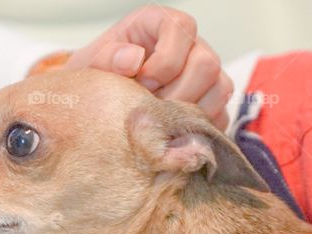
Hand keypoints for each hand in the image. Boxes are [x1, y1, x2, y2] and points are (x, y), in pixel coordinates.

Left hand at [65, 6, 232, 128]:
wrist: (101, 103)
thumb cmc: (99, 78)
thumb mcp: (91, 66)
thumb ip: (106, 58)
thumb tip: (133, 58)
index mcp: (159, 24)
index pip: (182, 29)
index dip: (165, 60)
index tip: (142, 82)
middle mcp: (189, 44)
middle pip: (206, 63)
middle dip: (177, 93)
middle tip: (151, 107)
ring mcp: (204, 73)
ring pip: (219, 89)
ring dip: (188, 112)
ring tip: (159, 120)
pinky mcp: (211, 101)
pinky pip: (220, 114)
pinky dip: (197, 128)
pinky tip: (171, 131)